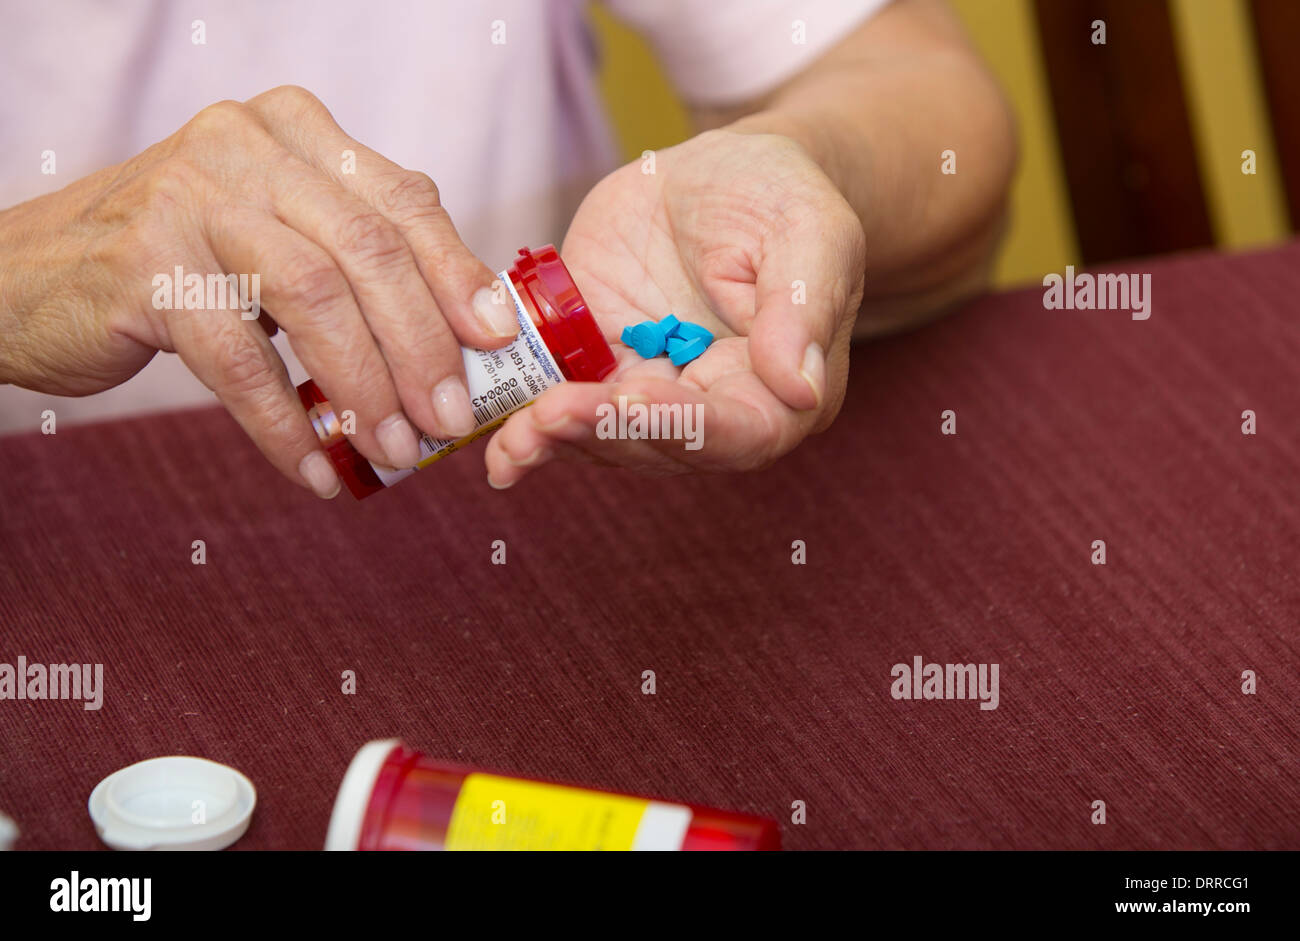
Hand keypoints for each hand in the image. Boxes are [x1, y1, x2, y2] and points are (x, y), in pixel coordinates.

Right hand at [0, 86, 517, 496]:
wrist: (29, 277)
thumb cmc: (180, 265)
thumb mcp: (275, 235)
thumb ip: (356, 261)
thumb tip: (467, 337)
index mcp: (294, 131)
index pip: (404, 200)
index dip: (459, 275)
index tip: (496, 342)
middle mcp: (244, 146)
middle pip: (368, 250)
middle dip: (422, 346)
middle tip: (448, 420)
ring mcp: (188, 199)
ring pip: (311, 296)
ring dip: (364, 387)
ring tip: (392, 451)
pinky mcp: (142, 266)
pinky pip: (238, 358)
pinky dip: (282, 424)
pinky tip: (315, 467)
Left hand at [484, 129, 865, 486]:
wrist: (723, 171)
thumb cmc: (783, 199)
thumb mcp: (811, 233)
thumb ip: (804, 307)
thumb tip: (801, 389)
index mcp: (777, 392)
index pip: (735, 431)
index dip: (680, 423)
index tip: (631, 398)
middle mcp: (713, 407)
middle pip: (658, 445)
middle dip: (602, 433)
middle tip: (547, 418)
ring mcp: (651, 389)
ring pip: (604, 435)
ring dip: (556, 440)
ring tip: (512, 437)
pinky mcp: (599, 363)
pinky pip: (563, 400)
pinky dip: (528, 421)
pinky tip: (496, 436)